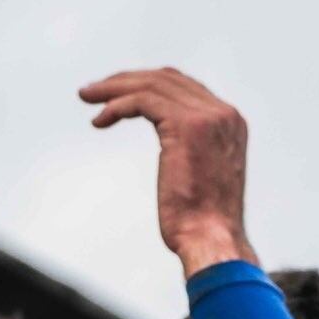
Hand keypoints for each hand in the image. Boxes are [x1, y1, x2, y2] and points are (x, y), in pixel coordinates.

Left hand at [80, 68, 254, 277]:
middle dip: (126, 81)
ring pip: (151, 85)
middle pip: (166, 79)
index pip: (184, 87)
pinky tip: (100, 121)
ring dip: (114, 89)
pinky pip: (142, 101)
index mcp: (230, 123)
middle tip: (93, 92)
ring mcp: (207, 116)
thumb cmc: (203, 223)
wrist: (211, 239)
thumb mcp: (203, 177)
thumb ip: (193, 154)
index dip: (148, 86)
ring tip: (87, 97)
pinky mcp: (186, 125)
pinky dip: (117, 106)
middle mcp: (223, 114)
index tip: (117, 96)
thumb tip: (174, 154)